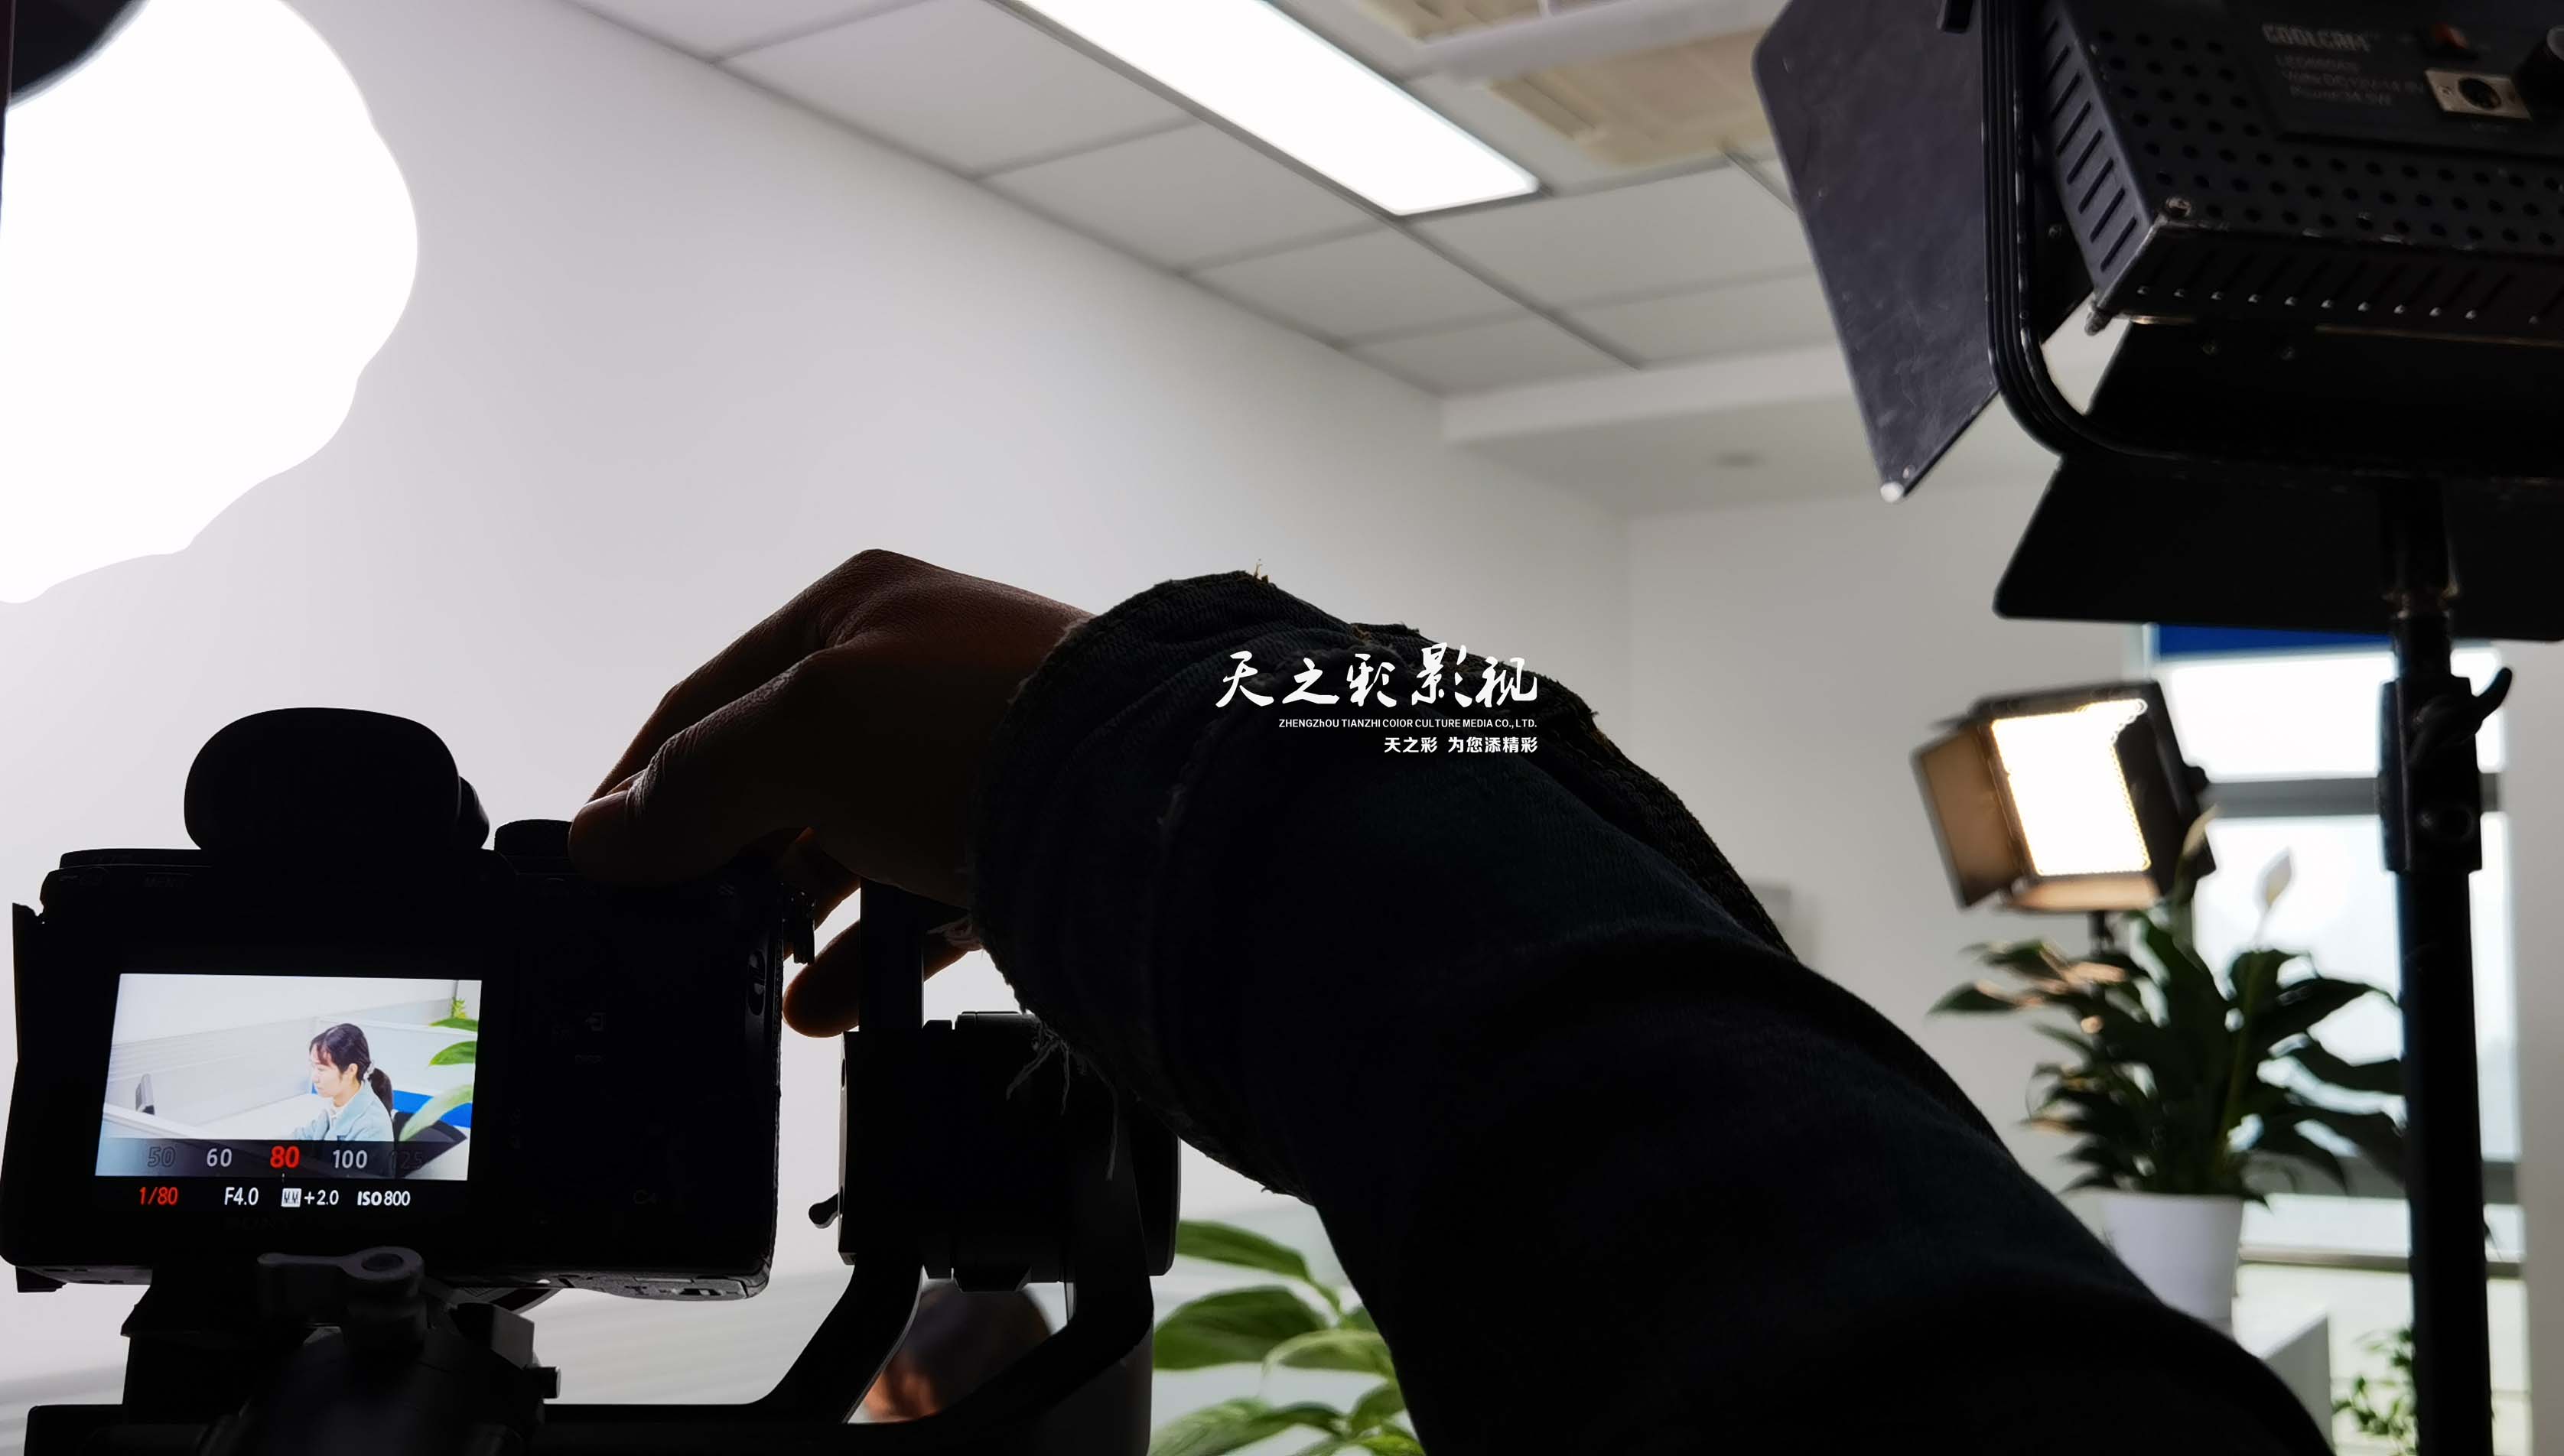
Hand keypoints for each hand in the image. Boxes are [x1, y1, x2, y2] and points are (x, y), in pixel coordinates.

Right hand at [570, 549, 1090, 1033]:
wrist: (1151, 795)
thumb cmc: (974, 727)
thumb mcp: (799, 736)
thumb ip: (695, 784)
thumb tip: (604, 839)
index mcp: (855, 612)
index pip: (709, 701)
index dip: (642, 783)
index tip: (598, 862)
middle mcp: (917, 672)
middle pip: (782, 779)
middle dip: (727, 865)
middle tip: (683, 939)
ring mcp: (976, 754)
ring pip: (855, 847)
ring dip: (797, 923)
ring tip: (761, 989)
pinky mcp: (1027, 835)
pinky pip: (926, 901)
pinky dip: (874, 954)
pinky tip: (832, 1003)